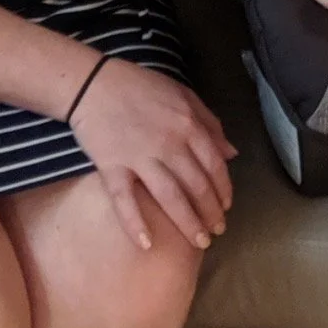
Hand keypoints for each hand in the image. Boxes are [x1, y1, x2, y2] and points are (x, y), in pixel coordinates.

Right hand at [68, 57, 236, 252]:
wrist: (95, 83)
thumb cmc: (142, 87)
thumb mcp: (184, 95)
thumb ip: (210, 123)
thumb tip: (231, 152)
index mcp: (189, 125)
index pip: (214, 165)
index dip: (223, 190)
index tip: (226, 208)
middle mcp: (170, 143)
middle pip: (196, 185)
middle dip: (210, 213)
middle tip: (216, 233)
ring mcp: (141, 156)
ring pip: (170, 197)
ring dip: (187, 223)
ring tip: (199, 243)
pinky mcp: (112, 166)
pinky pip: (125, 199)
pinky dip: (135, 223)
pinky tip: (146, 244)